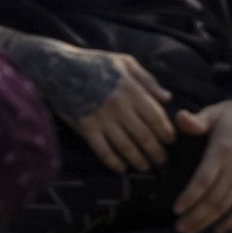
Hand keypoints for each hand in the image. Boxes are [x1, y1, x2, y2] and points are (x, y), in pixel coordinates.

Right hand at [68, 49, 176, 172]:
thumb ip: (148, 80)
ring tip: (146, 167)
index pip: (155, 116)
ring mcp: (102, 119)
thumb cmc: (97, 63)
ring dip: (138, 159)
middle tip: (162, 161)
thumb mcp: (127, 63)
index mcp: (132, 90)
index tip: (171, 141)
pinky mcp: (85, 128)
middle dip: (155, 150)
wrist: (60, 69)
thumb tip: (167, 98)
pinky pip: (102, 150)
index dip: (165, 131)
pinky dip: (113, 162)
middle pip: (143, 134)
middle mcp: (120, 107)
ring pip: (125, 145)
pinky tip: (122, 168)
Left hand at [171, 96, 231, 232]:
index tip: (176, 209)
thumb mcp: (216, 112)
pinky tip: (218, 230)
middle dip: (195, 216)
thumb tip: (178, 117)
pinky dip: (231, 221)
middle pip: (214, 198)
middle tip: (179, 228)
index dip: (190, 197)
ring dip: (208, 221)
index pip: (204, 180)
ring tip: (190, 232)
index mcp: (223, 150)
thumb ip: (197, 120)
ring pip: (227, 205)